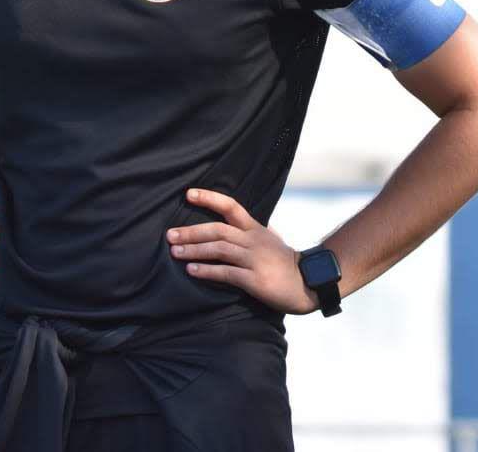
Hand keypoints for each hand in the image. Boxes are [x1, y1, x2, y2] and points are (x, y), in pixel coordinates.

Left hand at [167, 188, 319, 314]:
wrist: (308, 284)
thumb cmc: (286, 262)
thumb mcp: (271, 239)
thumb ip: (253, 230)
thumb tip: (236, 220)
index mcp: (255, 229)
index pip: (231, 206)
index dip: (209, 198)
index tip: (188, 194)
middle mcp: (253, 241)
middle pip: (218, 230)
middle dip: (191, 232)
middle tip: (170, 235)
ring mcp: (254, 260)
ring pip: (219, 249)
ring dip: (194, 251)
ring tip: (175, 253)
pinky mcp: (255, 280)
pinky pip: (226, 273)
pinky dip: (207, 271)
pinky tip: (192, 271)